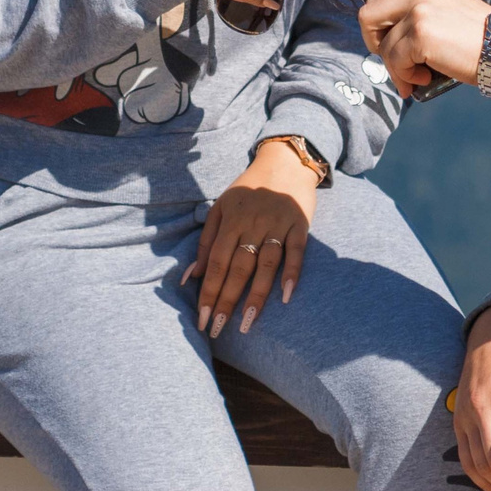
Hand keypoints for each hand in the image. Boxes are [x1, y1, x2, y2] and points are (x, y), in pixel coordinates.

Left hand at [182, 140, 317, 338]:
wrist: (284, 162)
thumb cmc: (247, 190)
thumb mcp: (221, 208)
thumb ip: (207, 242)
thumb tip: (190, 277)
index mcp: (230, 220)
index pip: (217, 262)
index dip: (208, 291)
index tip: (201, 318)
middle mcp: (252, 223)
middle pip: (238, 267)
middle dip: (226, 300)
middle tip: (217, 328)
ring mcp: (278, 224)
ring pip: (265, 264)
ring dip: (256, 295)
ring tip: (246, 324)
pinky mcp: (300, 225)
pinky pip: (296, 251)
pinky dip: (292, 272)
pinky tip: (285, 296)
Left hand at [357, 0, 490, 94]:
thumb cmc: (478, 36)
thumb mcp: (445, 7)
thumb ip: (417, 9)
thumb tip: (385, 32)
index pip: (377, 0)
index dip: (378, 27)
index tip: (391, 45)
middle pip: (367, 17)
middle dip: (376, 44)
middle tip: (394, 62)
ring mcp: (418, 11)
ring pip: (383, 46)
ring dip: (397, 69)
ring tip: (419, 76)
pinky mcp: (421, 35)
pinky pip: (395, 62)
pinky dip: (406, 76)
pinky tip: (425, 79)